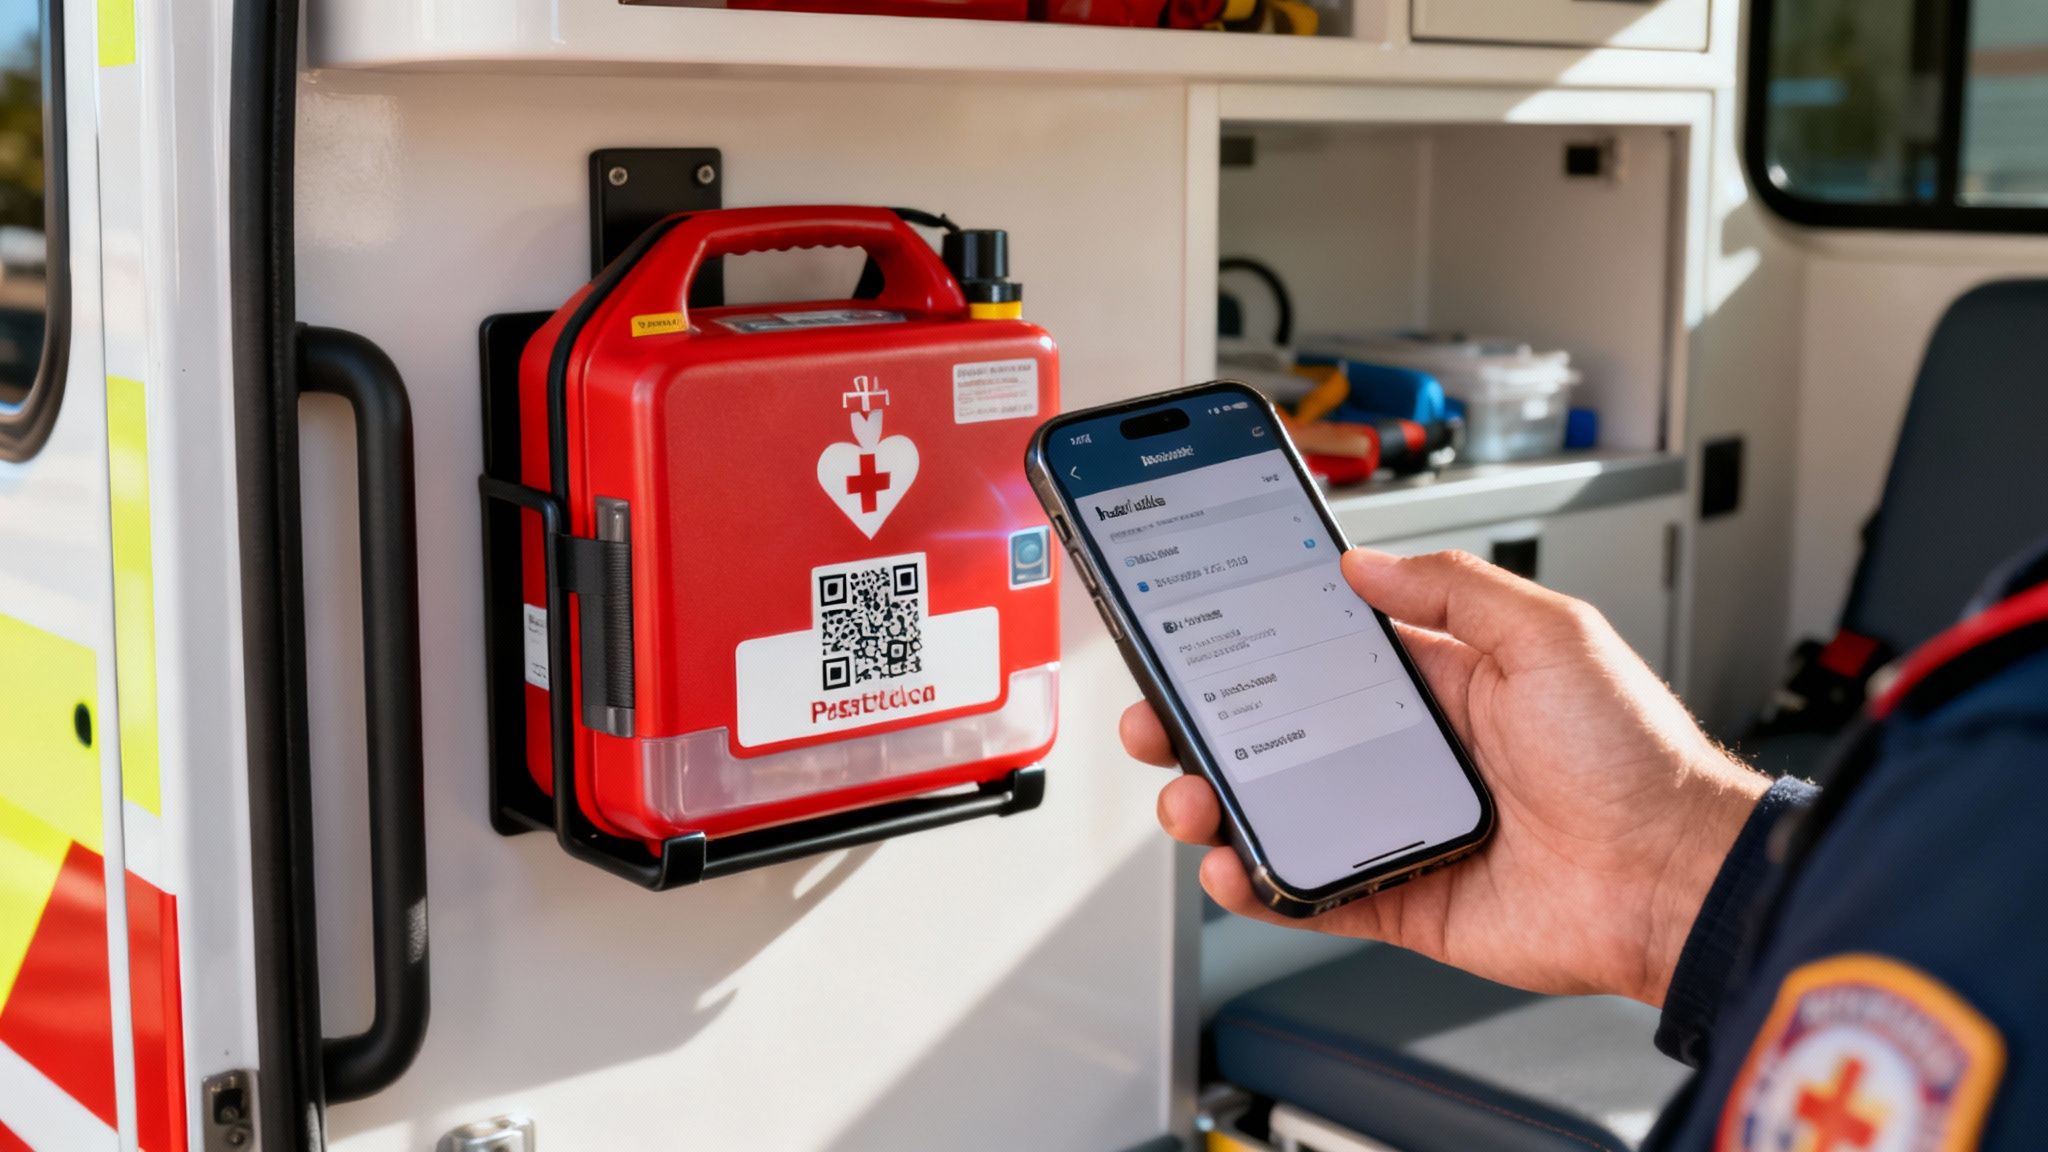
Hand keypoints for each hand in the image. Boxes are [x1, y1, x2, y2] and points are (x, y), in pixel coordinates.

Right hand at [1121, 549, 1767, 1006]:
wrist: (1672, 879)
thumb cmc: (1633, 756)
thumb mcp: (1548, 635)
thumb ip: (1453, 589)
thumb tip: (1364, 560)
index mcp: (1444, 683)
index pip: (1324, 656)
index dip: (1257, 646)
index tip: (1200, 631)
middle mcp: (1414, 755)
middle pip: (1280, 737)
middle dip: (1207, 726)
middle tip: (1158, 719)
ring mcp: (1402, 829)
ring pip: (1281, 814)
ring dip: (1218, 802)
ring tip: (1187, 794)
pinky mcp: (1403, 899)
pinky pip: (1312, 893)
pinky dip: (1260, 885)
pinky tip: (1231, 865)